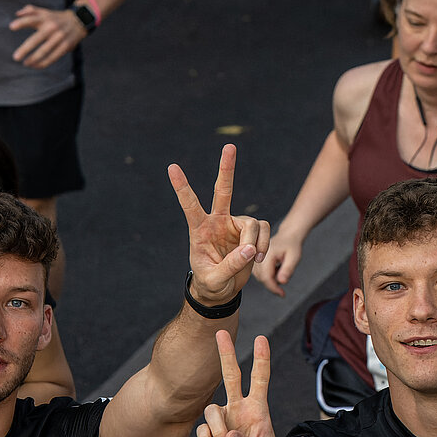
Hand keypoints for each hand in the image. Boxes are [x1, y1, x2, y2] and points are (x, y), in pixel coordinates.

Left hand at [9, 5, 86, 68]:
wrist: (79, 20)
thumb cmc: (56, 18)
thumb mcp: (45, 11)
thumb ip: (30, 11)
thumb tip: (17, 14)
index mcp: (45, 18)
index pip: (31, 19)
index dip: (21, 22)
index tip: (11, 27)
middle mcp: (51, 27)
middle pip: (36, 39)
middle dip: (25, 49)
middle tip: (16, 57)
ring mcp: (59, 37)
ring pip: (44, 51)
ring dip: (33, 59)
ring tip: (25, 63)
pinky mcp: (65, 46)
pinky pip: (52, 57)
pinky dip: (43, 63)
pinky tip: (35, 66)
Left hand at [169, 143, 270, 307]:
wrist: (221, 290)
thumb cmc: (210, 284)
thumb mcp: (214, 280)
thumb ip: (230, 266)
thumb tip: (249, 249)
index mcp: (199, 231)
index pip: (189, 205)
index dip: (182, 187)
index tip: (172, 167)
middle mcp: (217, 222)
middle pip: (222, 190)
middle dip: (226, 169)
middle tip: (229, 146)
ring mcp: (234, 225)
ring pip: (252, 223)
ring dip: (256, 241)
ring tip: (254, 259)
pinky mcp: (248, 232)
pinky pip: (262, 231)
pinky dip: (264, 244)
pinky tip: (258, 257)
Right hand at [197, 331, 276, 436]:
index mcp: (258, 410)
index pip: (260, 380)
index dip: (261, 359)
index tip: (261, 339)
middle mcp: (239, 409)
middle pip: (231, 376)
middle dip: (226, 354)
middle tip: (221, 333)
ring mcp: (222, 420)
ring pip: (212, 411)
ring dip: (216, 430)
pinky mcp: (208, 434)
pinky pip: (202, 431)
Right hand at [254, 224, 305, 296]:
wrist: (287, 236)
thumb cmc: (291, 245)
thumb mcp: (294, 257)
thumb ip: (288, 270)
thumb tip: (281, 282)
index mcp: (266, 254)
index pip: (266, 277)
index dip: (274, 288)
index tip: (282, 294)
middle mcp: (257, 256)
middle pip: (262, 279)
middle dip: (273, 285)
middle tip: (285, 282)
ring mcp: (255, 259)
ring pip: (260, 278)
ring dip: (271, 280)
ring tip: (281, 271)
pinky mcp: (255, 262)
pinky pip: (260, 275)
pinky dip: (269, 277)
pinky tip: (276, 270)